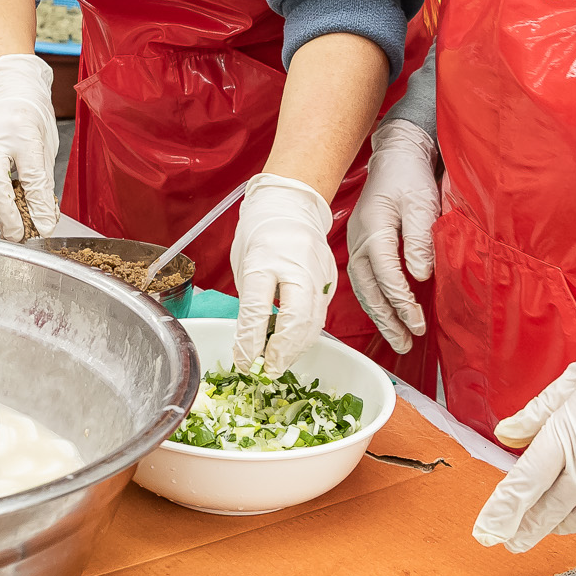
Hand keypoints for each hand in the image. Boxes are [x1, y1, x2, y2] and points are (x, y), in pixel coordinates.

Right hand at [0, 51, 57, 239]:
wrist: (11, 93)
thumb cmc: (27, 115)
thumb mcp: (40, 150)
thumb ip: (41, 188)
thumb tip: (44, 221)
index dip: (8, 214)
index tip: (23, 233)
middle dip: (7, 219)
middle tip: (26, 235)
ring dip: (4, 213)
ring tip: (25, 224)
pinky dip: (1, 201)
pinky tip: (15, 206)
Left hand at [229, 173, 334, 373]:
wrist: (291, 205)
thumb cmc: (262, 233)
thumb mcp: (244, 265)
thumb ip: (250, 303)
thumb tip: (250, 343)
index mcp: (265, 258)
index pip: (257, 307)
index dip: (250, 340)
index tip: (244, 361)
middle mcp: (296, 266)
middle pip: (296, 320)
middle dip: (281, 353)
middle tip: (267, 370)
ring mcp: (318, 273)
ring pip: (313, 324)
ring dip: (295, 349)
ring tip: (277, 363)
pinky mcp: (330, 282)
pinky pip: (320, 316)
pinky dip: (306, 336)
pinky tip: (293, 344)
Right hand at [347, 119, 437, 353]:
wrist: (395, 156)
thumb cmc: (410, 177)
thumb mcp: (422, 203)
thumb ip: (420, 239)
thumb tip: (420, 276)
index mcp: (373, 229)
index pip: (385, 273)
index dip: (400, 300)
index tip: (416, 321)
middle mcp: (360, 240)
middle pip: (368, 287)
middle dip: (386, 319)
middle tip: (405, 343)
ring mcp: (358, 243)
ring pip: (363, 288)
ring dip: (379, 316)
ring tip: (398, 339)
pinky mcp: (363, 245)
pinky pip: (364, 280)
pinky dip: (375, 301)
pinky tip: (387, 316)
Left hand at [471, 323, 575, 551]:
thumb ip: (537, 412)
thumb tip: (505, 435)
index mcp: (569, 433)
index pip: (526, 482)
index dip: (502, 511)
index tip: (485, 533)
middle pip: (550, 507)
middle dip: (525, 527)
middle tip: (508, 541)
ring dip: (558, 527)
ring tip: (544, 530)